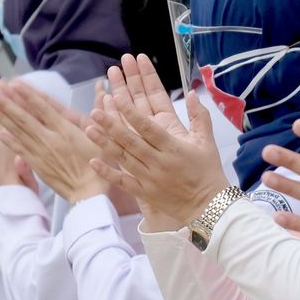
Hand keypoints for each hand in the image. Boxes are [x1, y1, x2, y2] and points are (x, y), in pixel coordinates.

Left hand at [0, 79, 108, 202]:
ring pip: (18, 131)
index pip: (42, 107)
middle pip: (24, 117)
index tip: (14, 83)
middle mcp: (50, 138)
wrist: (88, 193)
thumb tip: (103, 94)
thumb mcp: (102, 136)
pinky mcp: (37, 164)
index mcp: (65, 129)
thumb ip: (97, 115)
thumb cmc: (98, 164)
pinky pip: (19, 150)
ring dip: (1, 117)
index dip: (27, 94)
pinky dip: (7, 140)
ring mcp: (41, 152)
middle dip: (6, 102)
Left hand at [85, 54, 227, 226]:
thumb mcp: (207, 142)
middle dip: (111, 125)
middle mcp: (159, 162)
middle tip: (95, 111)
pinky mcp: (145, 193)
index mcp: (173, 148)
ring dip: (105, 144)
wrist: (209, 207)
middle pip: (131, 141)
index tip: (117, 98)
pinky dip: (108, 173)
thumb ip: (199, 116)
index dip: (131, 113)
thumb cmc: (208, 171)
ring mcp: (150, 179)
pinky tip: (93, 162)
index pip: (148, 127)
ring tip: (89, 129)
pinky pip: (123, 182)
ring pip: (124, 159)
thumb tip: (192, 92)